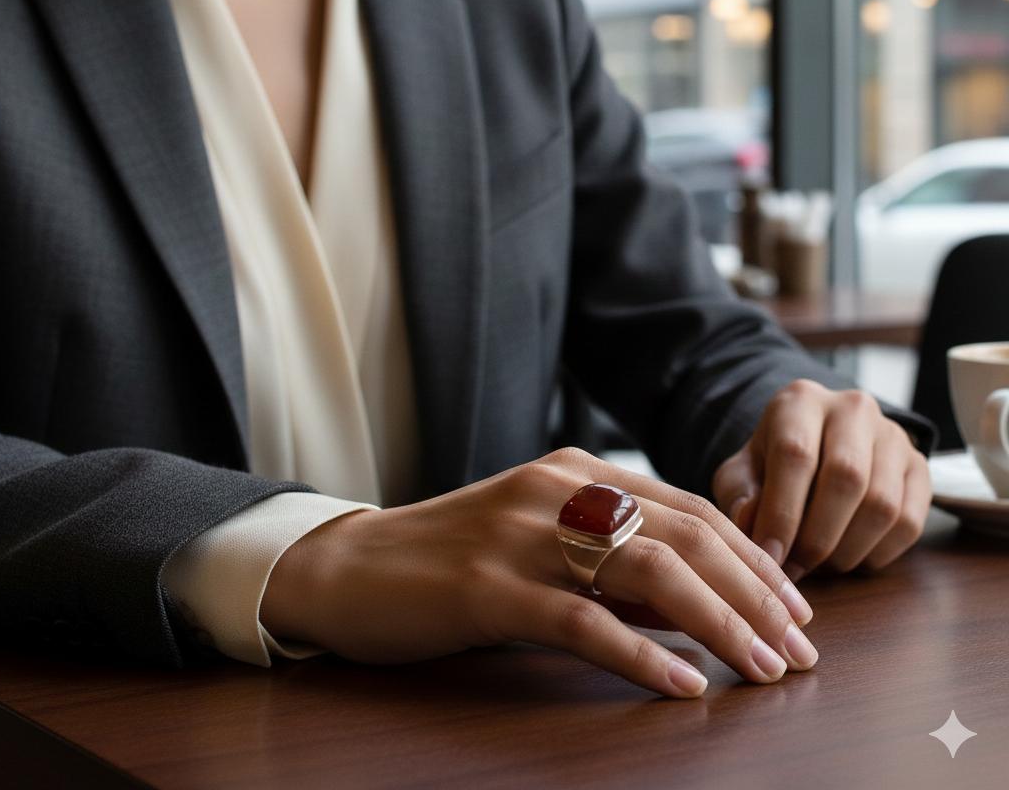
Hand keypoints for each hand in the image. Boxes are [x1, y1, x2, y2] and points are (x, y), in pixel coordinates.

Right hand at [262, 447, 817, 697]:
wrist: (354, 566)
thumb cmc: (454, 556)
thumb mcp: (541, 539)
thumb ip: (610, 557)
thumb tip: (694, 600)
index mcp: (575, 470)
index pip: (689, 509)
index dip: (752, 559)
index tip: (796, 607)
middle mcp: (556, 488)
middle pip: (683, 537)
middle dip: (754, 594)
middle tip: (800, 647)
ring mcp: (521, 533)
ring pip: (646, 572)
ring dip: (718, 623)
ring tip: (764, 668)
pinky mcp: (489, 586)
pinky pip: (582, 621)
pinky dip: (641, 655)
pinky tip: (682, 686)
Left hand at [712, 380, 930, 580]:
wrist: (816, 447)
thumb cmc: (770, 465)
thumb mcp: (742, 473)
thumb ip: (740, 496)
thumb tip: (752, 524)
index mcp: (800, 400)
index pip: (795, 454)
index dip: (782, 512)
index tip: (769, 556)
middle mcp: (852, 408)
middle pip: (846, 478)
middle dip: (818, 537)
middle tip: (796, 569)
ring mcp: (893, 436)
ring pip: (882, 505)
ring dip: (848, 550)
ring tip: (819, 565)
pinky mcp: (919, 467)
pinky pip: (909, 523)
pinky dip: (878, 553)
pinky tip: (850, 557)